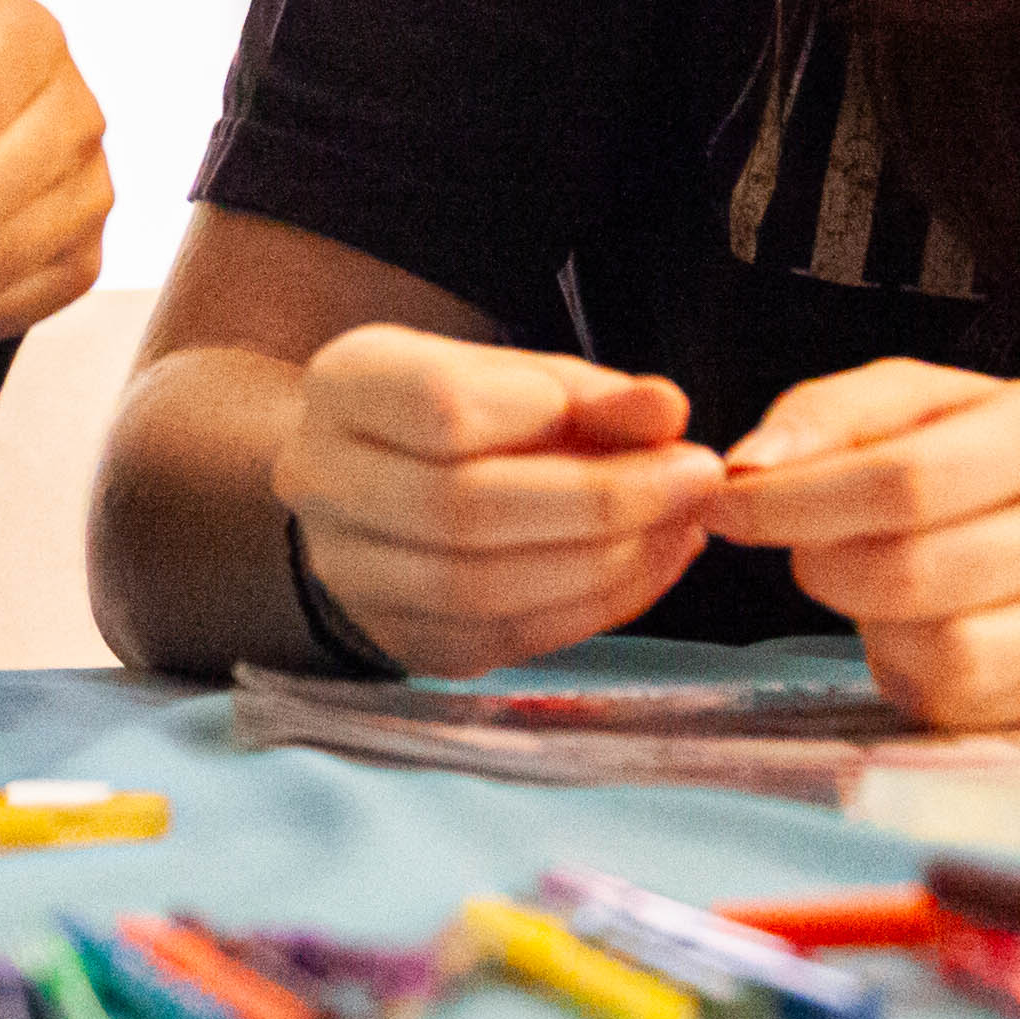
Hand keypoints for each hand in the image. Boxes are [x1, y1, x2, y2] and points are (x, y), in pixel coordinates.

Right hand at [268, 326, 722, 675]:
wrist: (383, 484)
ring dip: (607, 564)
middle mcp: (322, 482)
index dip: (560, 419)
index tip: (666, 426)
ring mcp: (352, 574)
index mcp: (343, 388)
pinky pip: (505, 640)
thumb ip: (590, 394)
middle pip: (462, 509)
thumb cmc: (464, 417)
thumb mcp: (522, 378)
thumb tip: (665, 410)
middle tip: (697, 484)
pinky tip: (648, 568)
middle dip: (602, 502)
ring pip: (481, 588)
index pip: (441, 408)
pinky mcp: (403, 640)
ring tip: (682, 529)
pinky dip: (594, 608)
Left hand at [710, 360, 1019, 727]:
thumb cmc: (1011, 458)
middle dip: (815, 560)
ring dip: (859, 619)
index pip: (901, 478)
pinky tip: (906, 627)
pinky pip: (952, 698)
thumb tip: (745, 465)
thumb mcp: (938, 400)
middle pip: (907, 569)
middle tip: (796, 543)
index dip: (793, 498)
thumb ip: (836, 413)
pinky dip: (899, 665)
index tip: (726, 500)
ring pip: (933, 647)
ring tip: (861, 578)